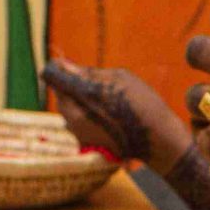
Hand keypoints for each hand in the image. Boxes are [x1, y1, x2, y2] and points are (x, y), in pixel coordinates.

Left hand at [45, 59, 187, 169]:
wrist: (158, 141)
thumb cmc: (142, 104)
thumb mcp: (119, 78)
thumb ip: (89, 73)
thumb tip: (65, 65)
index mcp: (80, 94)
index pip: (52, 75)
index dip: (59, 68)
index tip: (71, 66)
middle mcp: (71, 115)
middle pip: (59, 94)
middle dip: (71, 86)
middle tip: (97, 85)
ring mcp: (76, 132)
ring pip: (67, 109)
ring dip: (80, 102)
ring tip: (107, 104)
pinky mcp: (83, 143)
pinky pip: (77, 123)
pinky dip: (87, 117)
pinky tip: (109, 118)